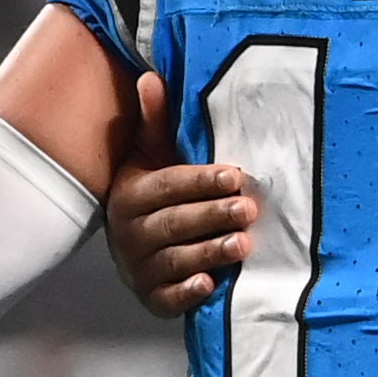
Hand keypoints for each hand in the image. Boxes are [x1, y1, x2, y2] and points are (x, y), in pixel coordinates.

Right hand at [106, 71, 256, 318]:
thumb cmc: (157, 192)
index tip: (236, 175)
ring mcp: (139, 269)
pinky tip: (209, 285)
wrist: (137, 245)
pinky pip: (167, 299)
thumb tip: (150, 77)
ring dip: (209, 253)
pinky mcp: (152, 298)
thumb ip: (157, 122)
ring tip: (242, 245)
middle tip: (248, 209)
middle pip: (174, 223)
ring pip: (175, 260)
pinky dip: (187, 294)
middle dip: (213, 215)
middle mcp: (129, 234)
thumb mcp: (152, 155)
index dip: (201, 181)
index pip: (168, 186)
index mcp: (130, 195)